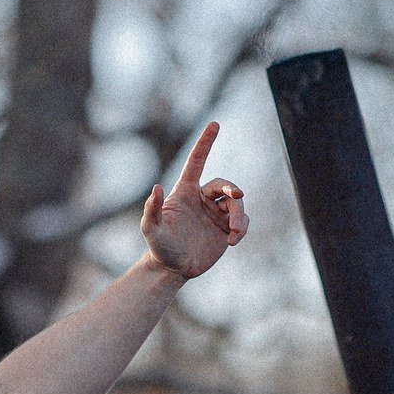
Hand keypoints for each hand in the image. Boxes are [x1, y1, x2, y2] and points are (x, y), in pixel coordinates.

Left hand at [141, 121, 247, 278]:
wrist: (172, 269)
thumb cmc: (159, 247)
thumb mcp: (151, 230)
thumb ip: (152, 209)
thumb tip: (156, 186)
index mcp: (185, 191)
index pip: (197, 162)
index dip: (205, 143)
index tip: (215, 124)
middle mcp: (202, 199)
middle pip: (224, 185)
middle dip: (233, 189)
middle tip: (239, 196)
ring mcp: (215, 214)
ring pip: (237, 205)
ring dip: (239, 217)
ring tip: (234, 233)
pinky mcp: (226, 229)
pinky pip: (242, 222)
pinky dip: (242, 229)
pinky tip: (232, 242)